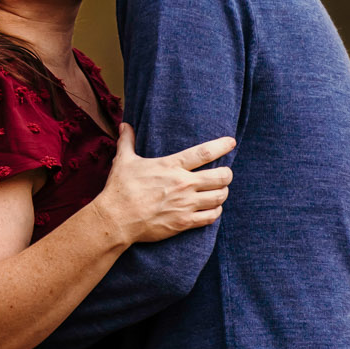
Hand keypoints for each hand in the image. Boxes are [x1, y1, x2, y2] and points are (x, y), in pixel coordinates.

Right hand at [93, 123, 234, 242]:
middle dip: (227, 174)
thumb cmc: (120, 189)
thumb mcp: (124, 161)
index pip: (204, 152)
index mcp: (171, 166)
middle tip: (225, 174)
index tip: (231, 142)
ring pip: (219, 197)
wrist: (117, 219)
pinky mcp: (184, 222)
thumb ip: (127, 142)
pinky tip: (213, 209)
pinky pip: (211, 217)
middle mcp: (183, 184)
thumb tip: (125, 126)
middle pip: (221, 176)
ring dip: (223, 193)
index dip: (222, 146)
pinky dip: (216, 212)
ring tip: (220, 191)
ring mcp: (185, 204)